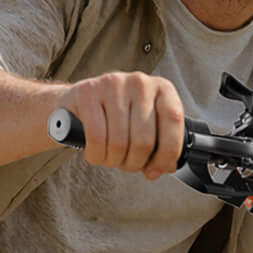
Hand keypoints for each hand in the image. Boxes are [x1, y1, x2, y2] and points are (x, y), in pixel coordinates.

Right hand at [52, 72, 186, 179]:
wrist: (79, 103)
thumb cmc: (119, 121)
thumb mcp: (146, 131)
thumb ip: (158, 151)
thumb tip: (158, 170)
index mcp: (162, 89)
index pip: (173, 121)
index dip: (167, 153)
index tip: (155, 168)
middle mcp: (140, 82)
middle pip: (144, 140)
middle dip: (135, 163)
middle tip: (126, 164)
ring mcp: (113, 84)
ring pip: (119, 143)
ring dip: (114, 161)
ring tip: (110, 158)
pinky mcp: (88, 92)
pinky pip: (97, 138)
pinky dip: (96, 155)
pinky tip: (96, 153)